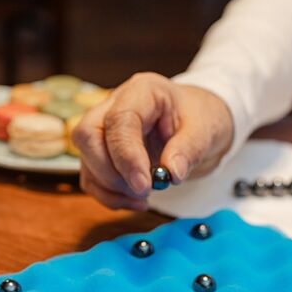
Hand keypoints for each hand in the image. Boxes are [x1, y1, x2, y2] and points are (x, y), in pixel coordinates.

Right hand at [71, 72, 233, 209]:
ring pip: (86, 159)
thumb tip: (172, 173)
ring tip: (145, 196)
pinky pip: (91, 178)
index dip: (126, 155)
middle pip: (87, 135)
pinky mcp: (100, 153)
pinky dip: (109, 196)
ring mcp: (102, 129)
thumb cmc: (196, 118)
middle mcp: (113, 106)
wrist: (194, 122)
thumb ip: (189, 149)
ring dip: (111, 187)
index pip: (119, 120)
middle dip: (111, 172)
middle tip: (144, 190)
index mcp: (141, 91)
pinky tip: (134, 200)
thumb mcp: (205, 129)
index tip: (144, 184)